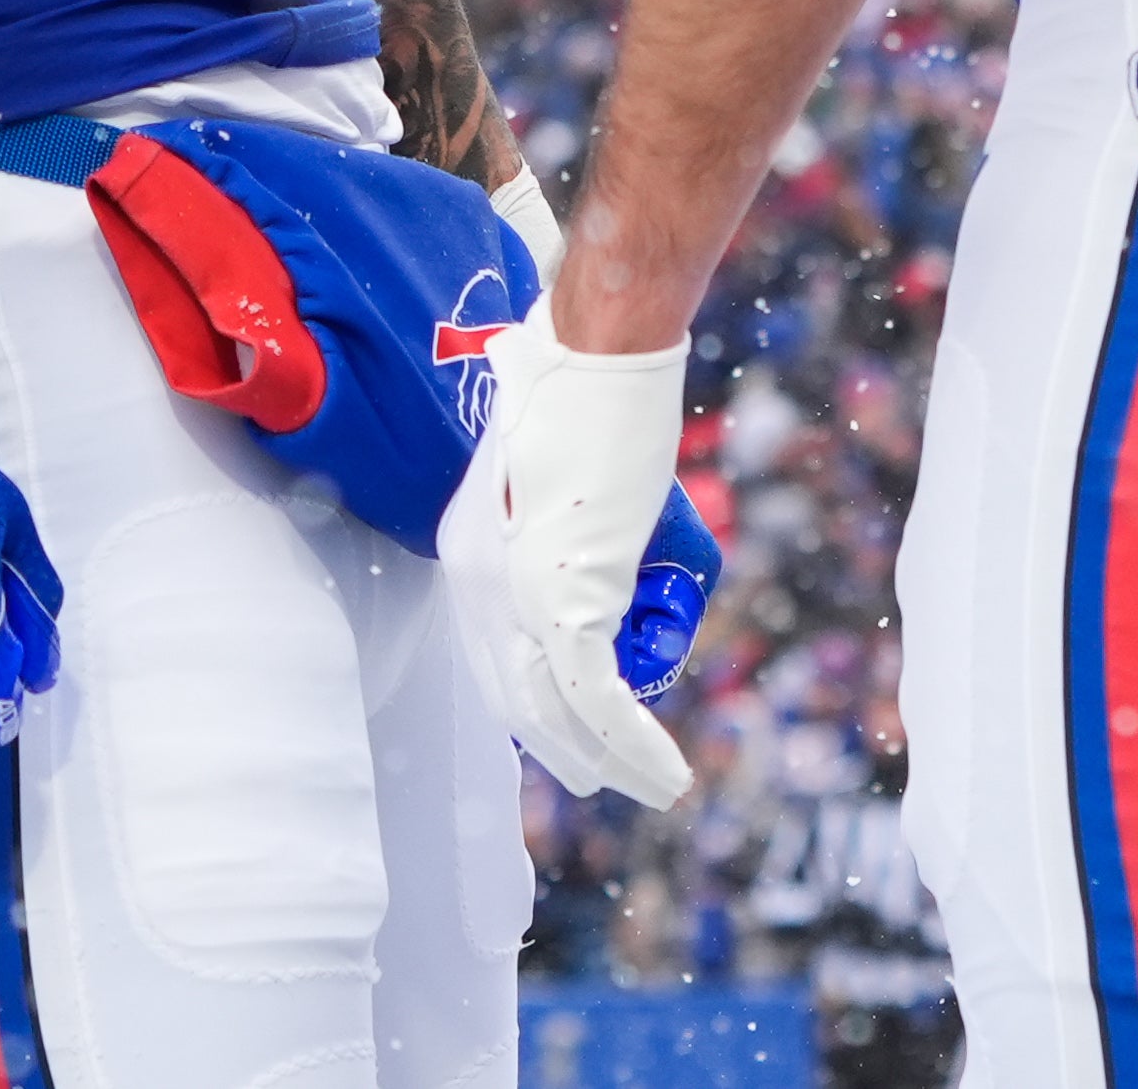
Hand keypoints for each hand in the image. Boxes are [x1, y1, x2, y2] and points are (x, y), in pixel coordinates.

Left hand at [440, 311, 704, 805]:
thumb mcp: (598, 497)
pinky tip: (664, 770)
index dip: (533, 710)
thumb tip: (650, 638)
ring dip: (610, 759)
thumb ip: (624, 571)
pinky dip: (632, 740)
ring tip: (661, 785)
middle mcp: (477, 585)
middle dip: (569, 751)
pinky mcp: (558, 600)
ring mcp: (512, 598)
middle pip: (516, 700)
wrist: (591, 352)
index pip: (494, 658)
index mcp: (472, 555)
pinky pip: (595, 696)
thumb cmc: (599, 404)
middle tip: (611, 784)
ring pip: (555, 712)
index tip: (572, 743)